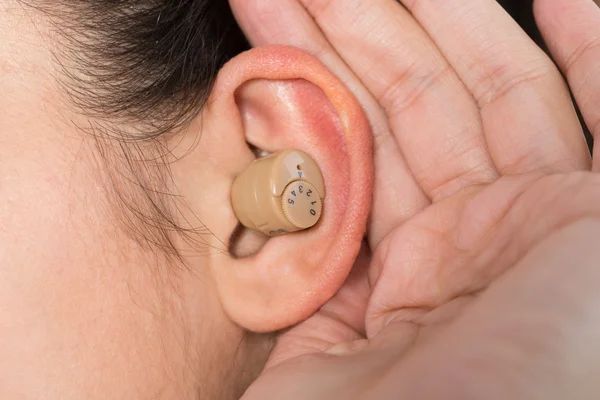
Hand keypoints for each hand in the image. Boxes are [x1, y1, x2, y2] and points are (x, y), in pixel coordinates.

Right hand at [230, 0, 599, 396]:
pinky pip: (308, 210)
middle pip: (429, 98)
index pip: (542, 83)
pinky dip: (285, 152)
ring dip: (317, 67)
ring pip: (358, 142)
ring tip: (269, 3)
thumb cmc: (554, 373)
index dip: (529, 20)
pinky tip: (265, 89)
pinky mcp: (336, 306)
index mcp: (566, 218)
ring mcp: (406, 270)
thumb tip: (586, 15)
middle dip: (375, 20)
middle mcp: (490, 237)